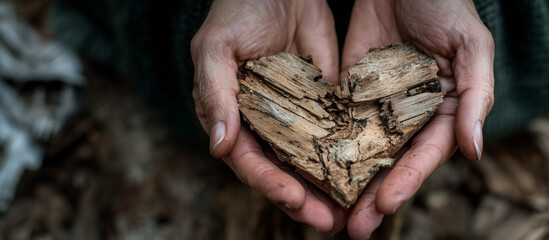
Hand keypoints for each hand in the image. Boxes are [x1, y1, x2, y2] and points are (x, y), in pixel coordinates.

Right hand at [191, 0, 344, 233]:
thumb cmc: (238, 11)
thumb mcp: (216, 48)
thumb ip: (214, 94)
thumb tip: (218, 147)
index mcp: (234, 118)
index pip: (250, 161)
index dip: (271, 183)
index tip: (296, 200)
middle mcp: (265, 125)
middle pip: (283, 171)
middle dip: (304, 200)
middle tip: (330, 222)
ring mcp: (296, 117)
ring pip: (311, 162)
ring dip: (328, 189)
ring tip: (351, 214)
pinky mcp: (325, 103)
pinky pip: (336, 133)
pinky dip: (348, 157)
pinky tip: (367, 174)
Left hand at [340, 0, 493, 237]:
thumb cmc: (445, 5)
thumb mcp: (472, 46)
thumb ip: (476, 96)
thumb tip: (473, 151)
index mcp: (443, 111)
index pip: (425, 154)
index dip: (407, 181)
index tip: (386, 205)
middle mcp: (409, 115)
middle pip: (390, 162)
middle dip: (373, 196)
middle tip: (354, 228)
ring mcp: (376, 105)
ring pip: (361, 151)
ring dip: (347, 182)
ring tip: (330, 210)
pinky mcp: (348, 92)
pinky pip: (336, 122)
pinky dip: (325, 147)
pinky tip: (310, 169)